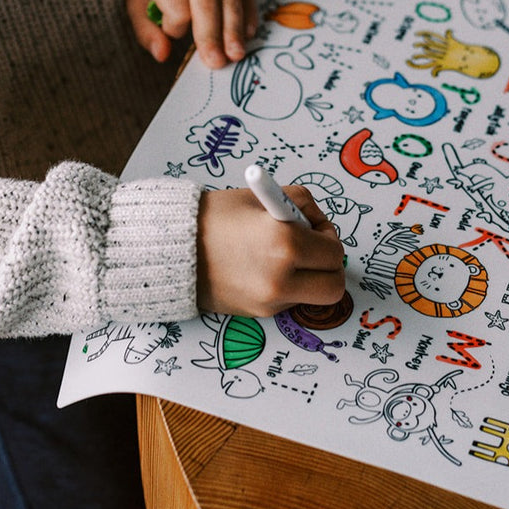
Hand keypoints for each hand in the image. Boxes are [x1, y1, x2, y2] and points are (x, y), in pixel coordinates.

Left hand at [126, 0, 256, 68]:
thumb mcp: (136, 1)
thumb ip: (146, 31)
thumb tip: (162, 54)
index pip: (178, 8)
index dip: (175, 28)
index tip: (171, 28)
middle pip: (208, 5)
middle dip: (213, 37)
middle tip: (217, 62)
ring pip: (230, 0)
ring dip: (234, 30)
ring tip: (236, 53)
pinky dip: (247, 14)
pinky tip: (247, 34)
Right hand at [195, 185, 345, 317]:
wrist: (174, 247)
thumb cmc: (218, 216)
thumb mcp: (265, 195)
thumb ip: (303, 207)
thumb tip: (321, 226)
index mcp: (285, 244)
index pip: (334, 253)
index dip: (329, 238)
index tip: (315, 230)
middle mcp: (280, 279)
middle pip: (333, 287)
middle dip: (329, 268)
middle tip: (314, 251)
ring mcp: (269, 301)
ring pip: (314, 298)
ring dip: (310, 279)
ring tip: (285, 257)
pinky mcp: (259, 313)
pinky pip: (289, 301)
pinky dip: (288, 286)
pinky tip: (265, 267)